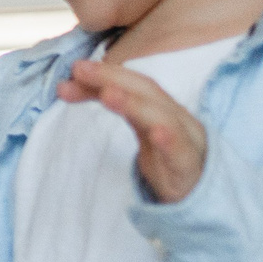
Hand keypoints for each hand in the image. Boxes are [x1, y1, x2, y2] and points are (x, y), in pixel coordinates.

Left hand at [58, 58, 207, 201]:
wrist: (197, 193)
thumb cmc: (166, 156)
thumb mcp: (137, 127)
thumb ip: (111, 104)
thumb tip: (64, 86)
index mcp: (163, 106)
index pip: (134, 83)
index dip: (105, 73)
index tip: (75, 68)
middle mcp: (177, 117)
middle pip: (147, 91)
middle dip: (112, 78)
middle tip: (79, 70)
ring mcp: (186, 140)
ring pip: (163, 117)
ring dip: (134, 103)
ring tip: (107, 94)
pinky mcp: (189, 167)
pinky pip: (181, 152)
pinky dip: (169, 139)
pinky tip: (157, 132)